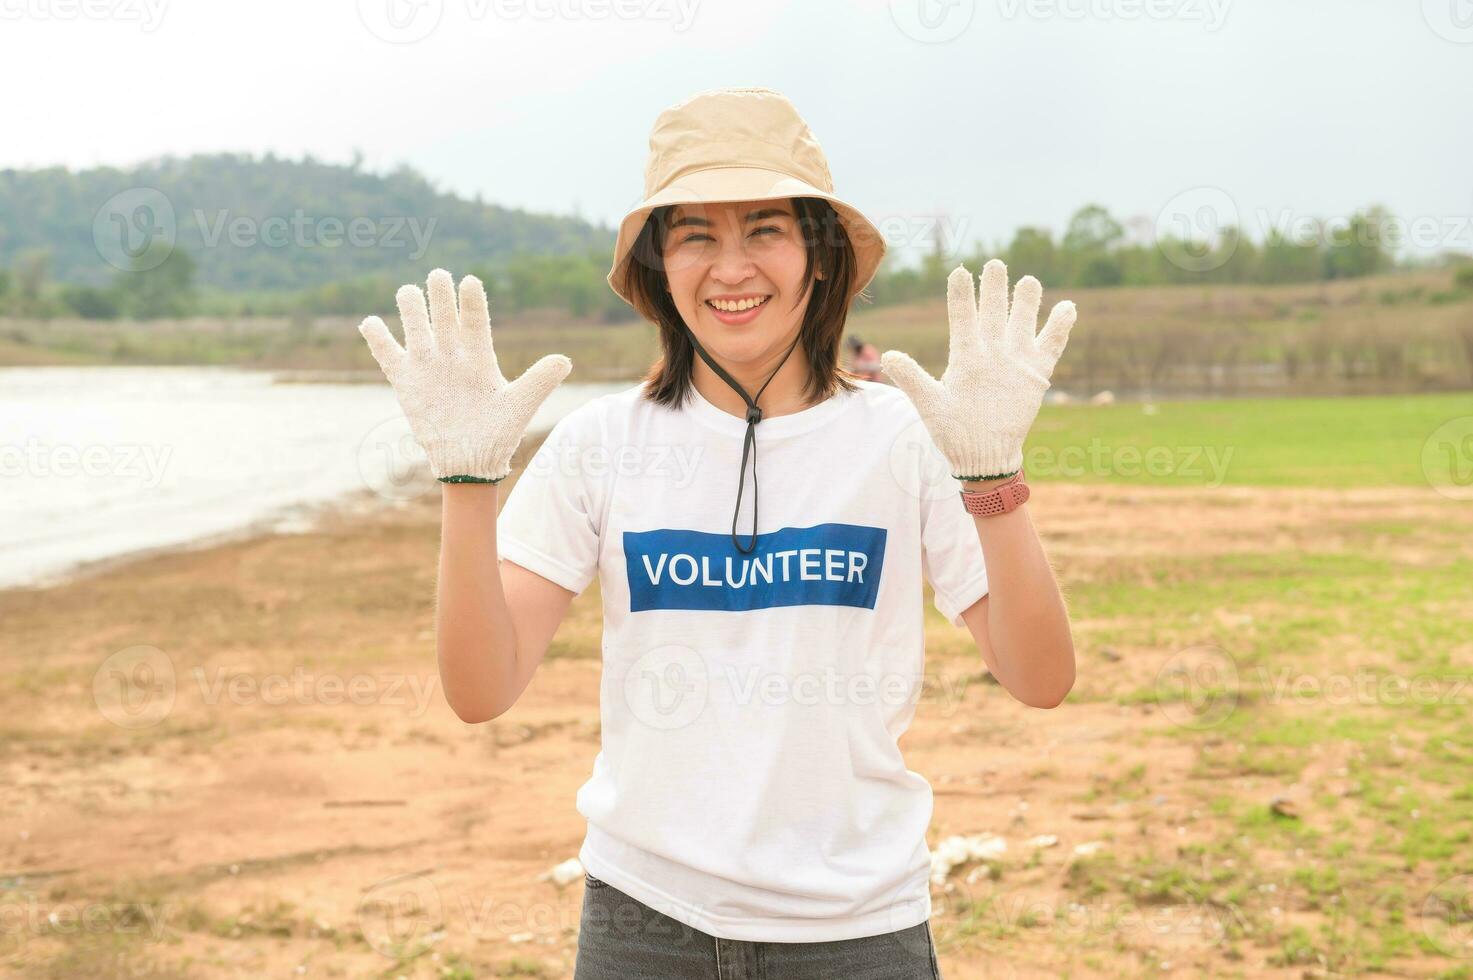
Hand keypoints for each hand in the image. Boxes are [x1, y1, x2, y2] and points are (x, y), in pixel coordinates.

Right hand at [358, 268, 571, 482]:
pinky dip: (379, 339)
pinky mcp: (406, 381)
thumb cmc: (499, 433)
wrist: (471, 460)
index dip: (472, 303)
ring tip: (409, 292)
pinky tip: (371, 323)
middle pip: (444, 317)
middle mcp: (453, 355)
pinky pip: (388, 355)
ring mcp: (428, 366)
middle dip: (440, 296)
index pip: (476, 322)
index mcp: (480, 357)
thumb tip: (565, 361)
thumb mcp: (520, 405)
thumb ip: (539, 381)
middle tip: (439, 275)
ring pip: (416, 327)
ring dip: (411, 309)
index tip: (471, 281)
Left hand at [880, 259, 1076, 479]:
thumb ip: (912, 379)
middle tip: (994, 263)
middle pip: (993, 313)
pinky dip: (1059, 328)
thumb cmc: (952, 431)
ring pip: (1022, 323)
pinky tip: (1067, 307)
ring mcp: (1015, 360)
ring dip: (1026, 303)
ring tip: (1029, 281)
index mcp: (965, 355)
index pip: (963, 319)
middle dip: (994, 289)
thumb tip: (888, 357)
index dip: (962, 297)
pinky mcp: (1036, 374)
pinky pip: (1051, 346)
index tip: (959, 272)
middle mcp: (991, 352)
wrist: (982, 454)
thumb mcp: (930, 405)